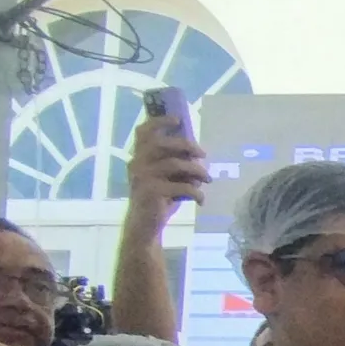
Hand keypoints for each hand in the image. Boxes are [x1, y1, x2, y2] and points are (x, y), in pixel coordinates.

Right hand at [123, 115, 207, 234]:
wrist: (146, 226)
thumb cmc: (159, 199)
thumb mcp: (167, 178)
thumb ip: (175, 164)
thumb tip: (197, 153)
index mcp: (139, 157)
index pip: (143, 132)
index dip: (159, 122)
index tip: (178, 119)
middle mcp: (137, 163)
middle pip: (162, 143)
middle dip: (186, 145)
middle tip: (203, 153)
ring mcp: (143, 177)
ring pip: (175, 164)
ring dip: (197, 170)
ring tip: (207, 179)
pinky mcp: (152, 192)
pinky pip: (182, 186)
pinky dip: (196, 192)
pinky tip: (201, 199)